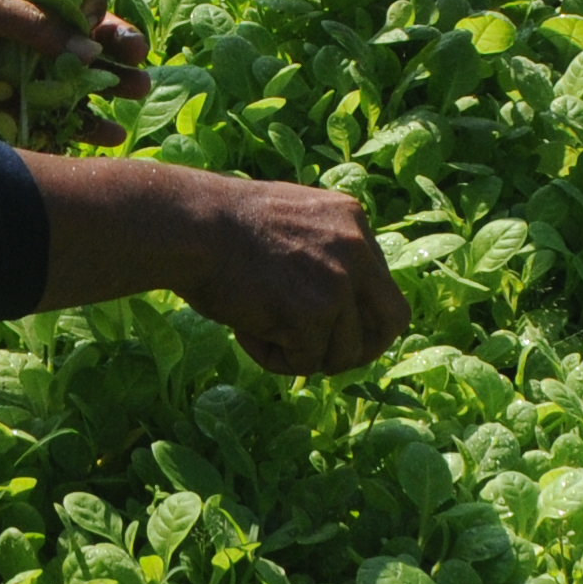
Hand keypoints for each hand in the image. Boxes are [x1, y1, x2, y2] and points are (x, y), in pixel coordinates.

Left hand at [0, 0, 145, 130]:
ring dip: (101, 93)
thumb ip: (35, 23)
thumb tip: (90, 48)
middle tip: (139, 75)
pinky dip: (73, 126)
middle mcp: (16, 32)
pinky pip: (42, 118)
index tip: (130, 40)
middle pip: (78, 46)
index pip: (73, 3)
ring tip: (132, 102)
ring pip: (67, 84)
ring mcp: (7, 71)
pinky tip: (104, 134)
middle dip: (113, 59)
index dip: (105, 19)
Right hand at [177, 176, 404, 375]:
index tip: (331, 329)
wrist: (189, 225)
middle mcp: (357, 248)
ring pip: (345, 352)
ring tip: (260, 330)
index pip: (381, 284)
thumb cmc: (220, 226)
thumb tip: (336, 305)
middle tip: (325, 359)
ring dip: (305, 355)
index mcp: (352, 220)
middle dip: (363, 349)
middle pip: (392, 321)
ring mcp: (339, 282)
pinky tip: (245, 329)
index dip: (357, 315)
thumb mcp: (289, 220)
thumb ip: (321, 251)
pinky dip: (273, 358)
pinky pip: (304, 363)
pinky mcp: (314, 314)